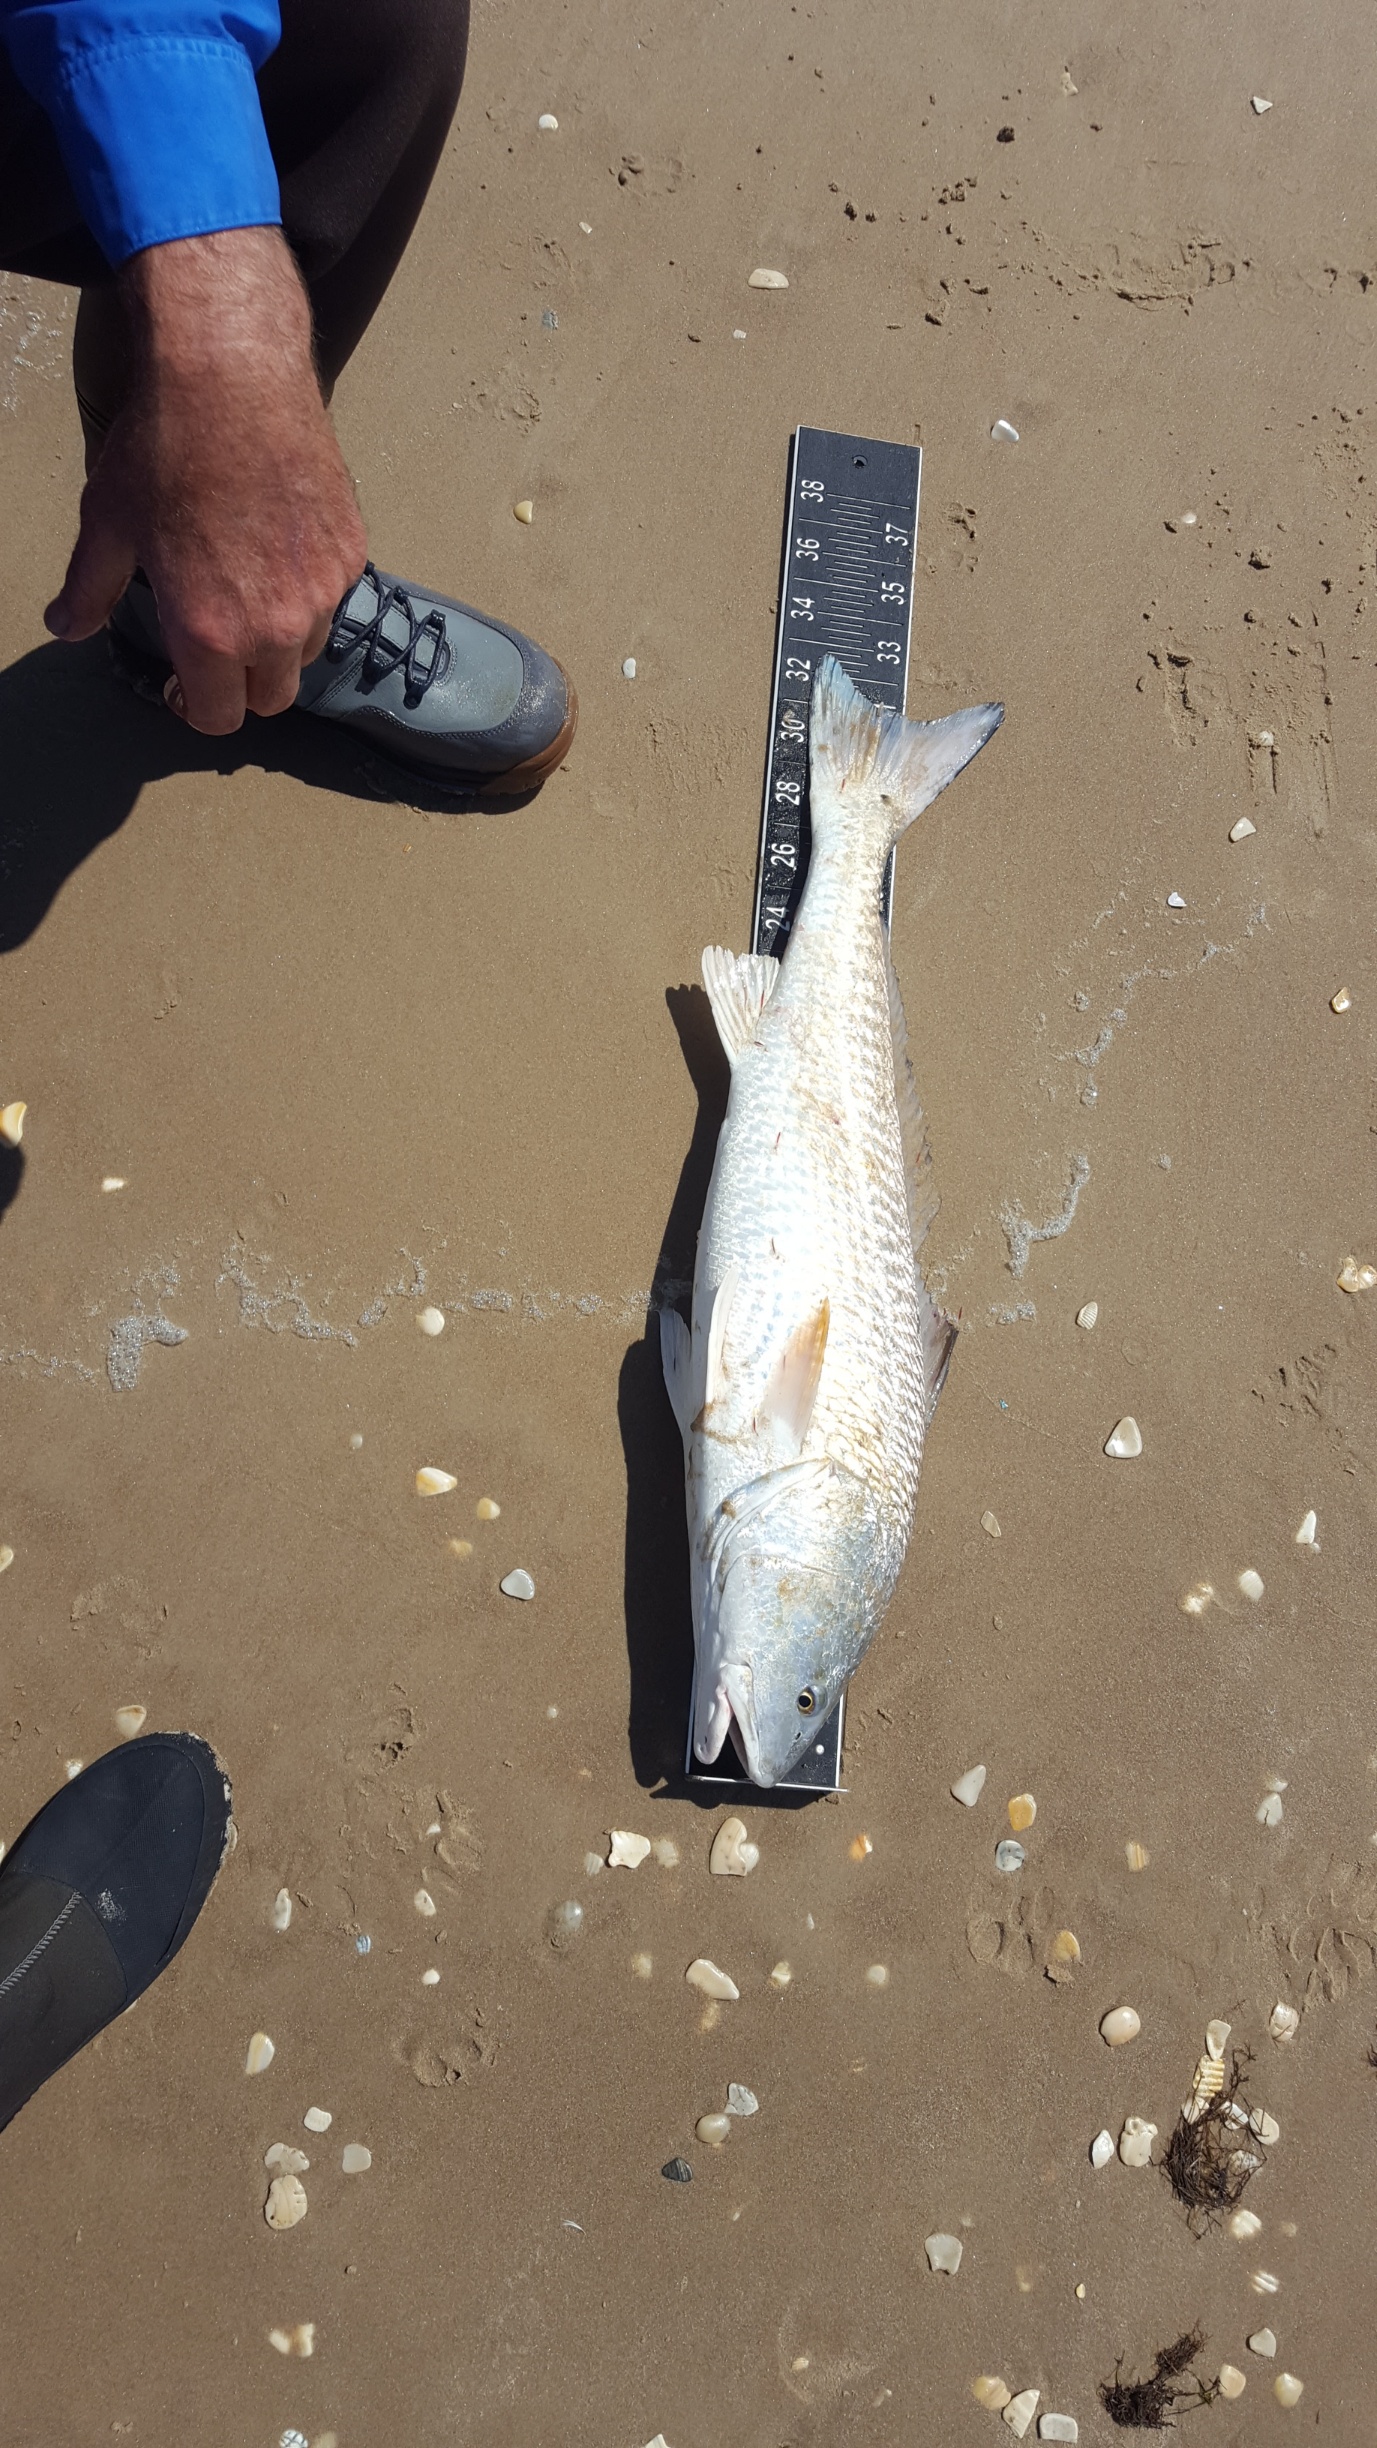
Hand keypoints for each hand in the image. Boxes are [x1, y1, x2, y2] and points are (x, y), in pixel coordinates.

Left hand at [45, 227, 367, 734]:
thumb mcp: (108, 523)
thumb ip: (88, 589)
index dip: (196, 708)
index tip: (186, 688)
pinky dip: (307, 589)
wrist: (231, 375)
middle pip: (272, 697)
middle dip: (243, 685)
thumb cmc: (164, 446)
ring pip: (306, 650)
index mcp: (208, 630)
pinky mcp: (350, 551)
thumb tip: (65, 626)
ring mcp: (321, 589)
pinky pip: (331, 596)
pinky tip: (276, 546)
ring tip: (248, 592)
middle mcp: (275, 623)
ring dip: (280, 642)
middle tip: (218, 649)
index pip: (218, 717)